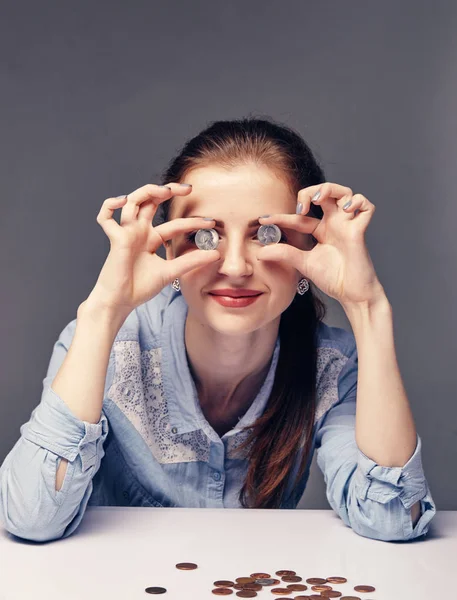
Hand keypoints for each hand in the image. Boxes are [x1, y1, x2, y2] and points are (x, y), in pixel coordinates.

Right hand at [86, 183, 219, 314]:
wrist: (121, 302)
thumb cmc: (140, 288)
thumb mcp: (171, 272)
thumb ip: (191, 261)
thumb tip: (216, 254)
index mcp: (151, 239)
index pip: (174, 224)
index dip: (192, 222)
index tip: (211, 223)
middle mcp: (139, 232)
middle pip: (152, 202)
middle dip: (168, 191)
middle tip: (188, 189)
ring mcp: (126, 233)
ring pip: (132, 202)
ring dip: (147, 191)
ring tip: (165, 190)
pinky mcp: (115, 238)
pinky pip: (105, 217)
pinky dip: (110, 205)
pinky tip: (123, 200)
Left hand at [257, 182, 385, 306]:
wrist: (352, 295)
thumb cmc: (333, 279)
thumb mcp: (303, 263)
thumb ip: (284, 254)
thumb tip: (260, 252)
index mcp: (321, 231)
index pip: (300, 216)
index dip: (282, 216)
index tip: (264, 219)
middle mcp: (334, 224)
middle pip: (326, 193)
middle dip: (311, 191)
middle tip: (302, 206)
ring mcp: (348, 225)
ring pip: (345, 193)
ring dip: (331, 190)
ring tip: (318, 200)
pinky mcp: (360, 231)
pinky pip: (367, 207)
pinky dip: (358, 201)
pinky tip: (345, 209)